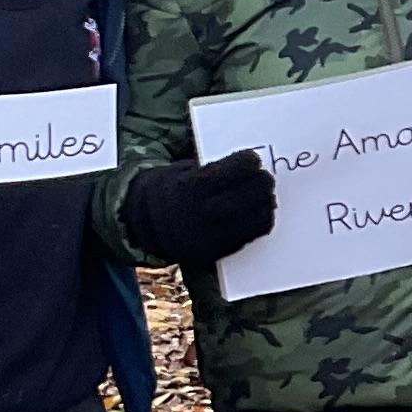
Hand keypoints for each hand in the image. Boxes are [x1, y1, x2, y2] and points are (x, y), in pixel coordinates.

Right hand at [126, 147, 279, 268]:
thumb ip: (212, 170)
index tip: (253, 159)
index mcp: (192, 187)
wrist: (144, 225)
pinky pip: (250, 237)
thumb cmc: (168, 190)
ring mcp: (211, 235)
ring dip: (266, 204)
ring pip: (256, 218)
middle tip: (265, 178)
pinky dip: (259, 222)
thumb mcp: (181, 171)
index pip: (235, 170)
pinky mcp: (217, 252)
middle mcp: (203, 212)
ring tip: (265, 196)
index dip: (249, 162)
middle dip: (262, 183)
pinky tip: (258, 213)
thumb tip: (247, 167)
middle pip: (250, 195)